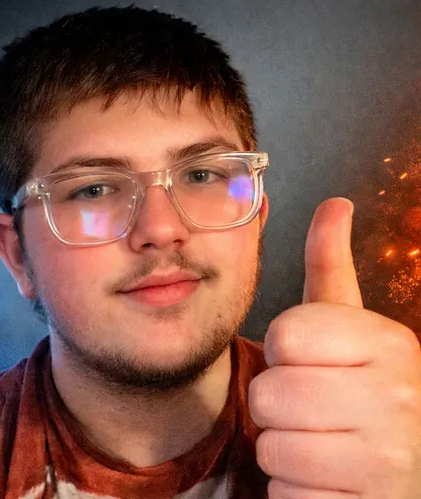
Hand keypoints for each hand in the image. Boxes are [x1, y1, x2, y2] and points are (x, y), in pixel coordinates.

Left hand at [249, 198, 420, 497]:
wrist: (404, 463)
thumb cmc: (361, 385)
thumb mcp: (350, 324)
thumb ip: (333, 264)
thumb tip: (334, 204)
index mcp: (388, 344)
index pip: (284, 335)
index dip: (284, 351)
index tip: (311, 360)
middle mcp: (400, 400)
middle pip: (269, 394)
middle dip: (277, 403)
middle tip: (313, 408)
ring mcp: (389, 463)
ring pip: (272, 447)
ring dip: (284, 448)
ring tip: (321, 441)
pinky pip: (285, 494)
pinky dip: (294, 489)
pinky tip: (329, 479)